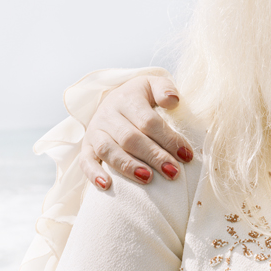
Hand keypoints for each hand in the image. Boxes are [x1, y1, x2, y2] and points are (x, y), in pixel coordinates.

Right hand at [80, 75, 192, 189]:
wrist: (115, 99)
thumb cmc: (142, 97)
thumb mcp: (154, 85)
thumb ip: (165, 89)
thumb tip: (173, 100)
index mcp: (127, 98)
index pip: (148, 121)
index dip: (168, 139)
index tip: (186, 155)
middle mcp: (108, 114)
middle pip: (130, 138)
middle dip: (153, 156)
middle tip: (173, 172)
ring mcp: (95, 131)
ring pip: (108, 150)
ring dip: (128, 166)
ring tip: (148, 179)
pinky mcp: (86, 146)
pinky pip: (85, 161)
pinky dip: (93, 173)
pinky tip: (106, 185)